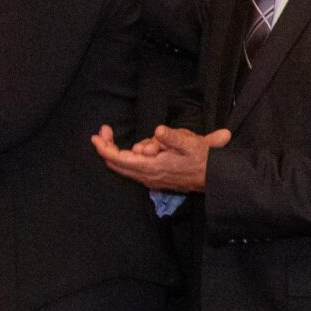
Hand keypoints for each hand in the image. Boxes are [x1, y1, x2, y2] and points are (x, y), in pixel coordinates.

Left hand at [92, 123, 228, 192]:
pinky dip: (134, 156)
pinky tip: (150, 147)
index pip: (118, 159)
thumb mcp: (191, 144)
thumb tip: (158, 131)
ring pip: (126, 164)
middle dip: (107, 146)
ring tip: (154, 142)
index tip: (95, 135)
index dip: (104, 148)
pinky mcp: (154, 179)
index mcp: (150, 167)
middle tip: (104, 130)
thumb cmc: (202, 159)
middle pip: (116, 163)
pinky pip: (136, 166)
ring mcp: (149, 179)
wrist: (215, 178)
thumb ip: (172, 137)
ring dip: (126, 150)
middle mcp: (146, 176)